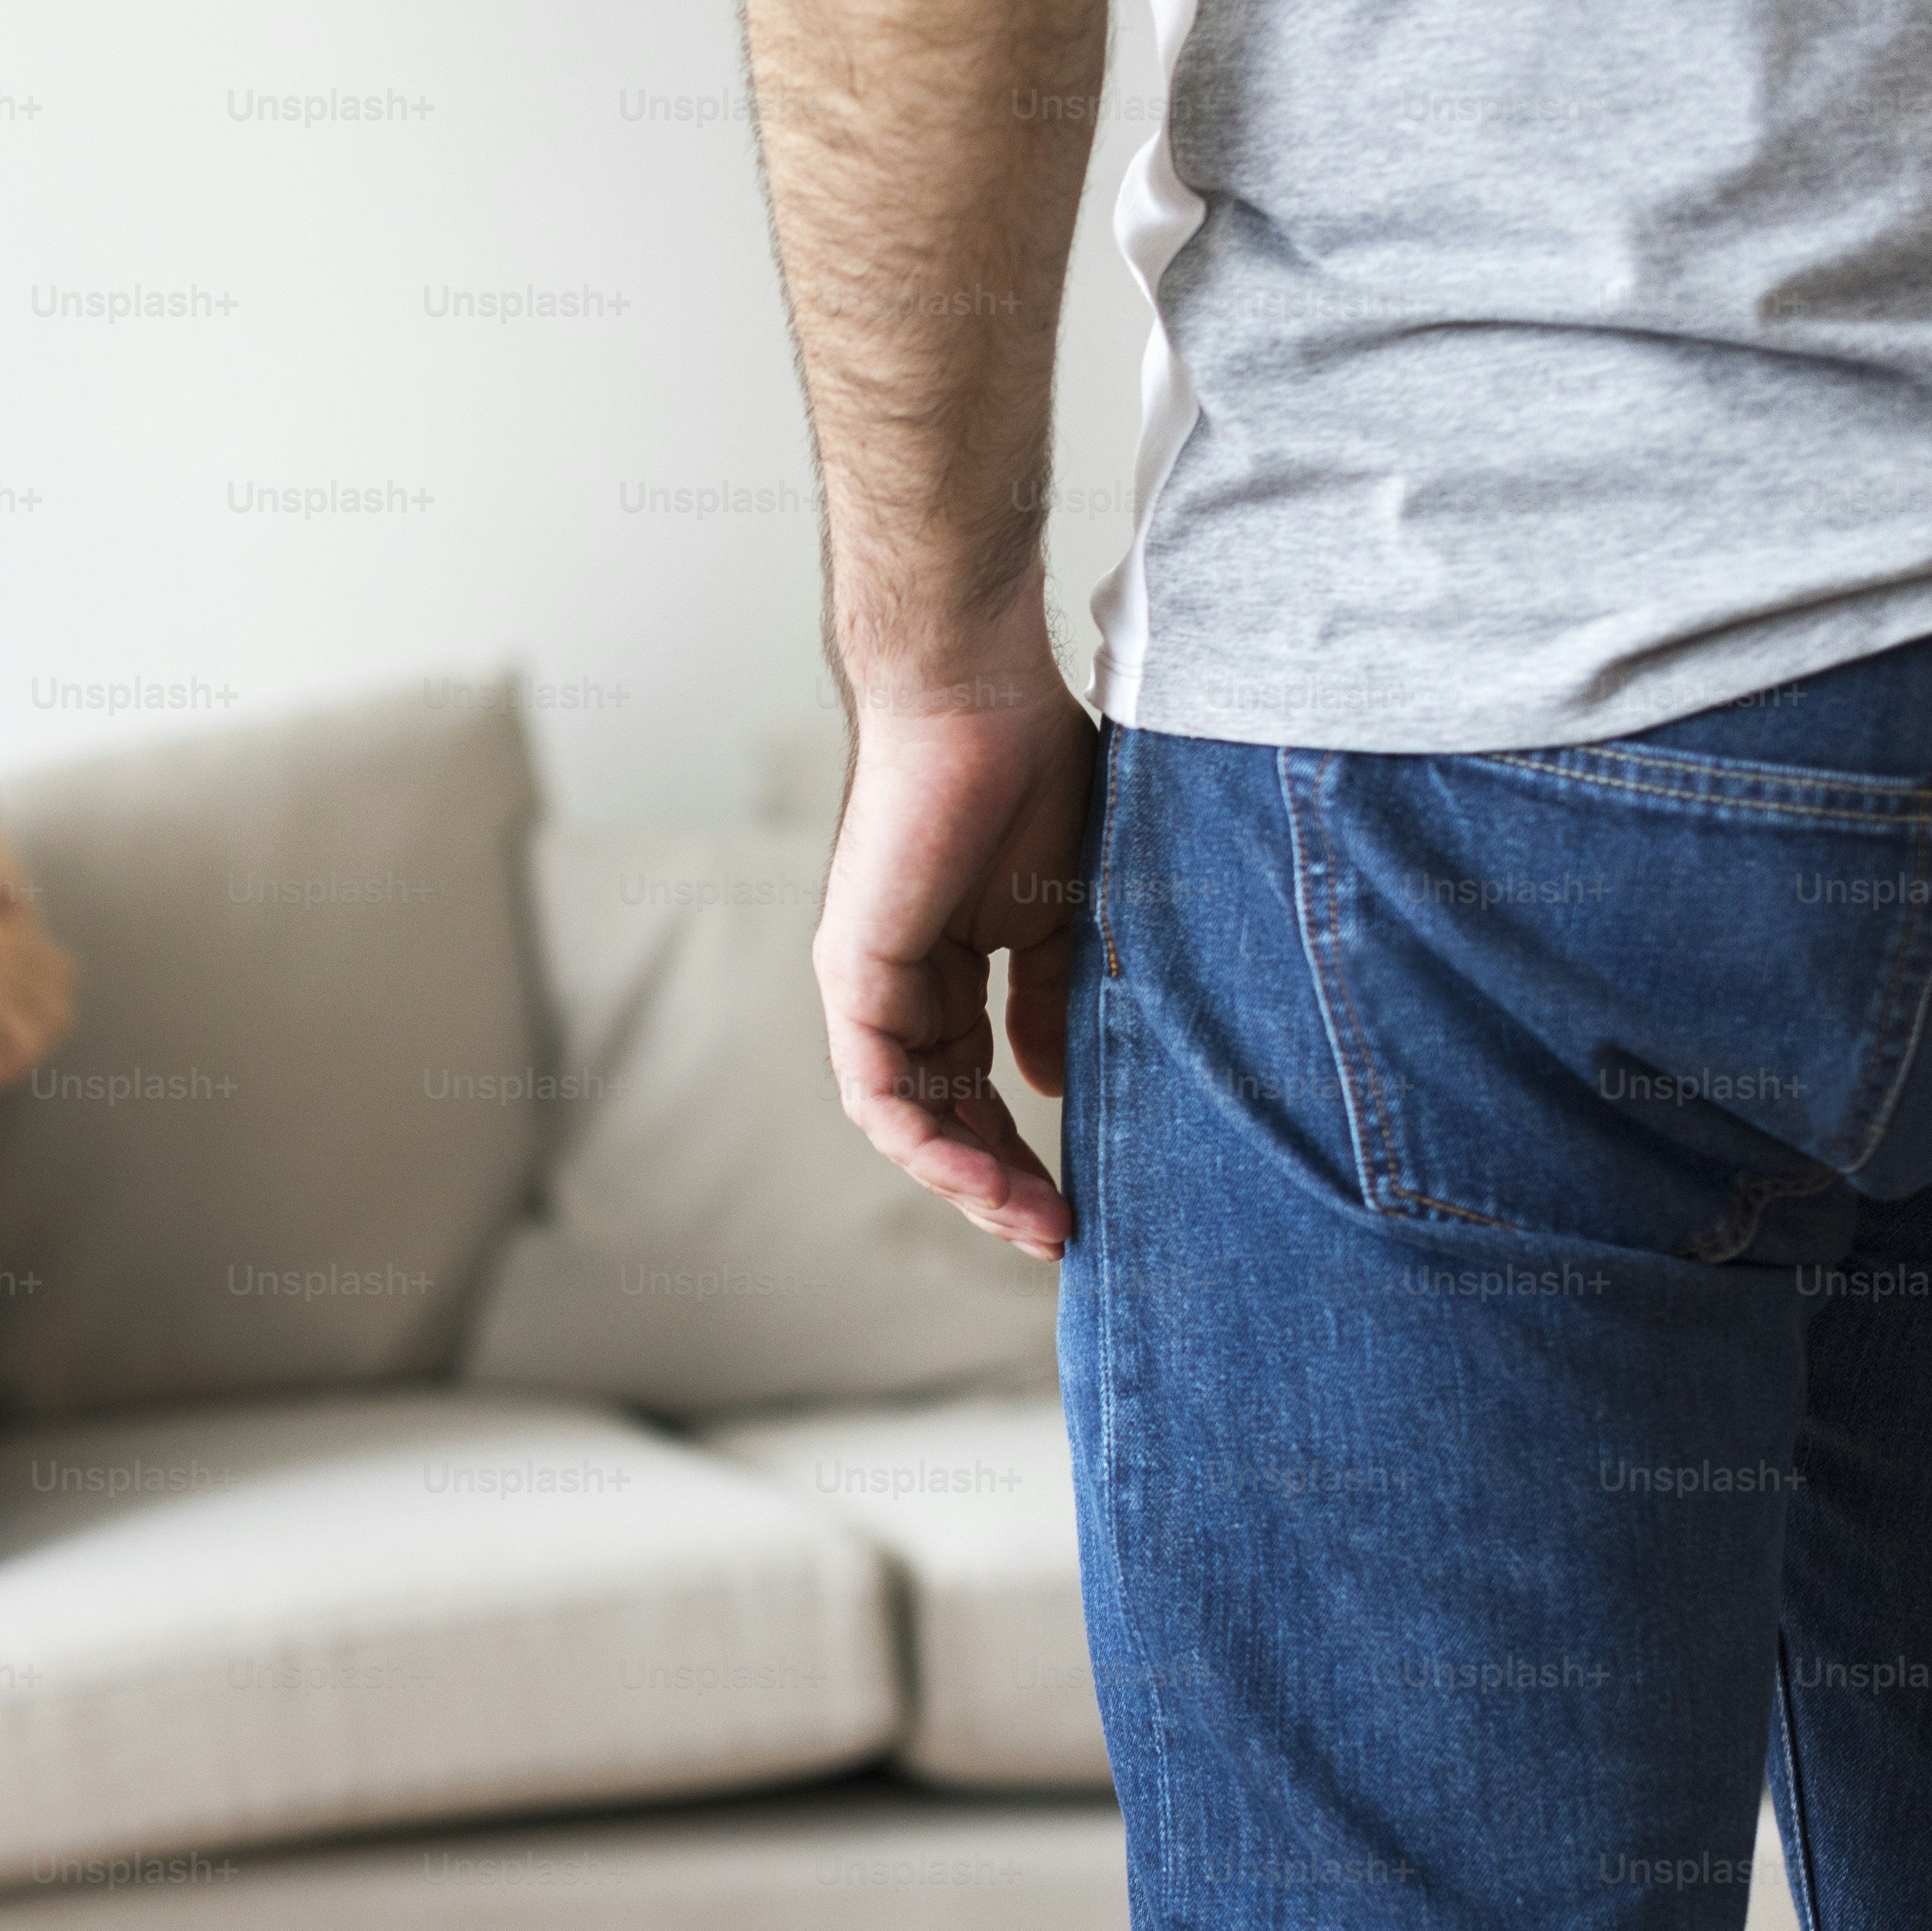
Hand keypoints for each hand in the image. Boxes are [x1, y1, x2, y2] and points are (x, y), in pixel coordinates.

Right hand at [0, 868, 78, 1098]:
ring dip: (16, 1062)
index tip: (28, 1013)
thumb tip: (14, 902)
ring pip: (30, 1042)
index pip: (65, 976)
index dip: (52, 998)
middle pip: (57, 1014)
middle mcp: (9, 968)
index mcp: (12, 940)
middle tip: (16, 1054)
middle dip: (42, 1037)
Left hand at [813, 653, 1099, 1259]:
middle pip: (941, 1114)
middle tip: (1060, 1236)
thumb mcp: (1060, 913)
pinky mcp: (853, 970)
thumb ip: (1049, 1001)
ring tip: (1034, 1221)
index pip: (977, 1085)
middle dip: (999, 1184)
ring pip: (904, 1116)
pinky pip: (876, 1084)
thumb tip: (1048, 1087)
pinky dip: (925, 1138)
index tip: (1078, 1201)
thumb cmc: (1028, 773)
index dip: (1023, 1150)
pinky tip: (979, 1175)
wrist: (978, 694)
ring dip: (967, 1179)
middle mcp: (898, 984)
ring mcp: (869, 982)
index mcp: (947, 968)